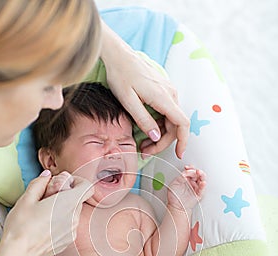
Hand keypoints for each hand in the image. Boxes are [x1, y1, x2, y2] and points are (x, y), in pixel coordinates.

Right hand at [2, 171, 93, 255]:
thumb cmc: (21, 226)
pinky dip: (61, 221)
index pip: (87, 187)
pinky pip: (69, 225)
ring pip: (74, 213)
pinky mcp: (67, 241)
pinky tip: (44, 224)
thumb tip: (47, 176)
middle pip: (79, 199)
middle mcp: (74, 218)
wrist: (18, 254)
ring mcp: (72, 231)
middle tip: (48, 195)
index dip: (78, 181)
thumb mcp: (26, 199)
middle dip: (66, 194)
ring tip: (44, 211)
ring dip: (64, 208)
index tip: (64, 182)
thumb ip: (39, 183)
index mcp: (68, 204)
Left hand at [100, 21, 189, 158]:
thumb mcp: (128, 101)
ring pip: (171, 120)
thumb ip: (143, 120)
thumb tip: (157, 137)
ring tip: (143, 145)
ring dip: (160, 135)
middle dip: (162, 142)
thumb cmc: (120, 76)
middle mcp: (170, 94)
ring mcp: (167, 91)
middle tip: (145, 152)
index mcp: (164, 97)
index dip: (183, 141)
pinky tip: (146, 131)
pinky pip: (166, 113)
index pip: (182, 123)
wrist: (117, 56)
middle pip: (175, 126)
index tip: (178, 155)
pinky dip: (158, 125)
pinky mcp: (162, 91)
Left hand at [167, 165, 205, 210]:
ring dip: (201, 175)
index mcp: (186, 178)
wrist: (176, 206)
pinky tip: (202, 182)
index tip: (186, 167)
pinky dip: (203, 185)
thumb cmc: (174, 195)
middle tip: (194, 170)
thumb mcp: (174, 184)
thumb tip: (185, 173)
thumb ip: (180, 178)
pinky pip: (202, 188)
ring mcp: (196, 187)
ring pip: (201, 179)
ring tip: (199, 173)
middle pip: (197, 174)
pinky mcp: (198, 193)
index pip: (190, 171)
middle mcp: (192, 182)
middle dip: (196, 170)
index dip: (190, 168)